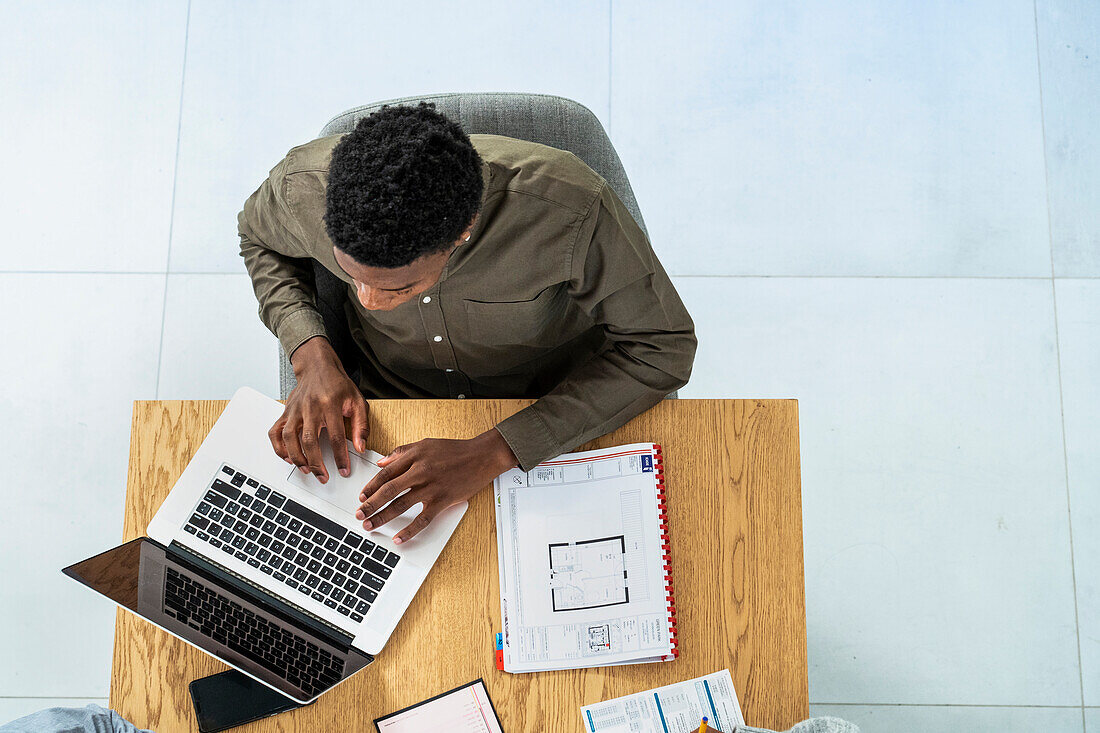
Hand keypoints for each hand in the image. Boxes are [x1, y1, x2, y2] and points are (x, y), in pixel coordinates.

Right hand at [269, 336, 368, 482]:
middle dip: (316, 463)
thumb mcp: (357, 401)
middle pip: (309, 440)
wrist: (317, 367)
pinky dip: (278, 448)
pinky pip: (275, 432)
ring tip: (306, 470)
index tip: (343, 470)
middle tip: (323, 477)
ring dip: (296, 457)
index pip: (335, 436)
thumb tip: (360, 447)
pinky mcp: (285, 412)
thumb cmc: (338, 385)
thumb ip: (361, 425)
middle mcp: (310, 407)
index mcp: (331, 404)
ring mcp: (295, 410)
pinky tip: (288, 457)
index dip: (340, 456)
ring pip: (289, 437)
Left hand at [356, 428, 517, 543]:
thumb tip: (381, 462)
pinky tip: (398, 538)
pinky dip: (409, 531)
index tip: (362, 496)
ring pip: (400, 505)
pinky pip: (422, 519)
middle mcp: (420, 471)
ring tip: (370, 525)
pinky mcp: (442, 501)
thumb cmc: (456, 450)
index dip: (370, 486)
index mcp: (415, 456)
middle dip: (370, 504)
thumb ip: (402, 452)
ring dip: (382, 517)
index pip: (385, 473)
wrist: (482, 456)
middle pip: (388, 490)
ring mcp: (431, 487)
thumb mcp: (426, 444)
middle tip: (359, 514)